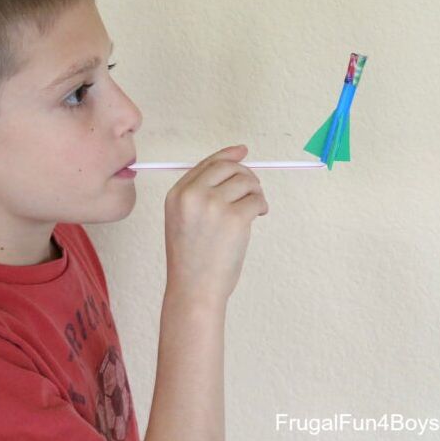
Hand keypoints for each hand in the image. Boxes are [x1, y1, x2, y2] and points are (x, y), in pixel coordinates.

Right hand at [163, 145, 268, 304]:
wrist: (194, 289)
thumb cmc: (191, 259)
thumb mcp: (182, 219)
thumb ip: (198, 194)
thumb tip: (232, 164)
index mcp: (177, 194)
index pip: (207, 163)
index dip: (228, 155)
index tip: (242, 151)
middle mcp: (193, 195)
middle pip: (229, 167)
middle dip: (246, 175)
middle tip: (253, 190)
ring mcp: (214, 205)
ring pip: (246, 182)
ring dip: (256, 193)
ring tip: (253, 209)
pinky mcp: (235, 218)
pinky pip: (257, 200)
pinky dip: (262, 206)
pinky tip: (258, 216)